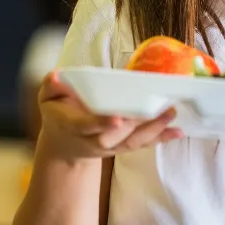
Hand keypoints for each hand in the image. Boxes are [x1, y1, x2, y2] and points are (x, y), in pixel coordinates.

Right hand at [38, 70, 182, 161]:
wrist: (64, 146)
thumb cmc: (57, 114)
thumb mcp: (46, 98)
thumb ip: (51, 86)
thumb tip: (56, 76)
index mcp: (73, 126)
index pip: (88, 125)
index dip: (102, 123)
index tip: (118, 118)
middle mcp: (93, 140)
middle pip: (116, 136)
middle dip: (137, 124)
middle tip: (156, 109)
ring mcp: (109, 146)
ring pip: (133, 142)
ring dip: (154, 130)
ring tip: (171, 114)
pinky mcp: (122, 147)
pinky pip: (142, 145)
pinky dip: (160, 139)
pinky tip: (177, 132)